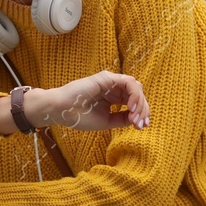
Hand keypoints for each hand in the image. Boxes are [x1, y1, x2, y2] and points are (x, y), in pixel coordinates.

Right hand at [35, 71, 149, 130]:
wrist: (62, 111)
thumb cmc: (80, 116)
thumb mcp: (107, 121)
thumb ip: (122, 119)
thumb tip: (137, 119)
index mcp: (114, 98)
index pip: (134, 102)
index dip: (142, 114)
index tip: (141, 127)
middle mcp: (114, 88)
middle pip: (138, 94)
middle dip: (143, 110)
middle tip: (140, 125)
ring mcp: (111, 82)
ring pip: (136, 87)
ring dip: (140, 103)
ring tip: (135, 117)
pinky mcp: (107, 78)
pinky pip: (129, 82)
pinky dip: (134, 94)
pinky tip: (131, 107)